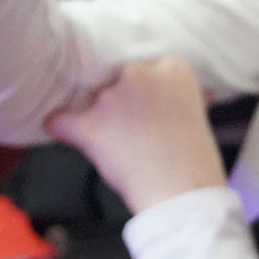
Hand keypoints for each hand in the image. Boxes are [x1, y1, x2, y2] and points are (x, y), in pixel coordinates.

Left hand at [45, 58, 228, 214]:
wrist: (183, 190)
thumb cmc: (195, 158)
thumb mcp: (197, 113)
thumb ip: (176, 97)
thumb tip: (170, 99)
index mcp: (172, 68)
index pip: (147, 70)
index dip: (146, 92)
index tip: (151, 109)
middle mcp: (140, 74)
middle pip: (117, 81)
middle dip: (122, 101)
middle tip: (136, 128)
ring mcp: (112, 98)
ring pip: (94, 102)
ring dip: (100, 119)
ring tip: (119, 144)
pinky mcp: (92, 124)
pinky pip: (63, 120)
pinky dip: (62, 127)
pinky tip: (61, 129)